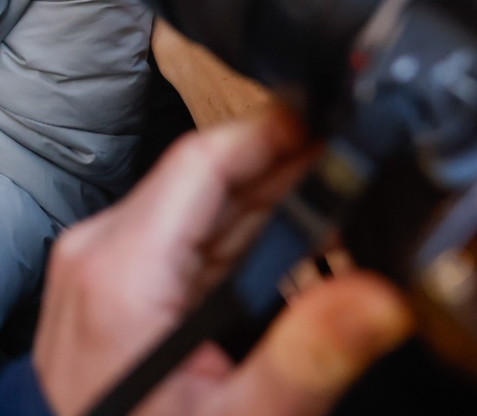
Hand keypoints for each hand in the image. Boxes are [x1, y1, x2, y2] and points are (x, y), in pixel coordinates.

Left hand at [30, 109, 410, 415]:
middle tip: (356, 165)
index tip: (330, 120)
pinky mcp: (109, 291)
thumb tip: (379, 298)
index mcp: (118, 271)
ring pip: (195, 210)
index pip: (201, 162)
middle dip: (282, 169)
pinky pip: (181, 244)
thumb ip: (306, 357)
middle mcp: (96, 255)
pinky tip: (288, 248)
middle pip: (201, 181)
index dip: (272, 132)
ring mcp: (97, 271)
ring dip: (265, 204)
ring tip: (339, 202)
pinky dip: (238, 242)